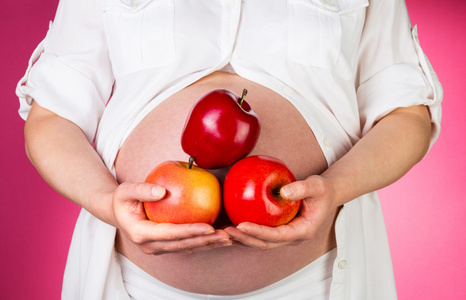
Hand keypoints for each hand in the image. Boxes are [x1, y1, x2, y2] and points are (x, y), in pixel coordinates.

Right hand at [112, 182, 231, 254]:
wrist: (117, 212)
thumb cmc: (122, 199)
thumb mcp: (125, 191)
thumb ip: (141, 190)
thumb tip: (161, 191)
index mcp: (141, 234)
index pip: (170, 234)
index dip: (190, 231)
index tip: (209, 227)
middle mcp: (150, 246)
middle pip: (183, 245)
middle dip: (205, 242)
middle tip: (226, 236)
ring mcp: (158, 248)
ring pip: (187, 249)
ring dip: (208, 245)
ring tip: (228, 239)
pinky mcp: (165, 247)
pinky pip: (186, 246)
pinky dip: (203, 242)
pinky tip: (218, 237)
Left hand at [224, 175, 338, 249]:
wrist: (327, 195)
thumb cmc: (323, 191)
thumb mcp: (317, 186)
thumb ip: (302, 188)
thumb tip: (284, 191)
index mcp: (303, 231)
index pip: (277, 236)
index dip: (259, 232)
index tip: (242, 225)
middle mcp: (292, 238)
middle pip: (265, 244)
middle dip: (245, 239)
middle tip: (227, 231)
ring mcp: (285, 236)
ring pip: (260, 242)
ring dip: (242, 239)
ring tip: (223, 232)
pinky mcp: (278, 231)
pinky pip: (260, 234)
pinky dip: (246, 232)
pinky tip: (231, 224)